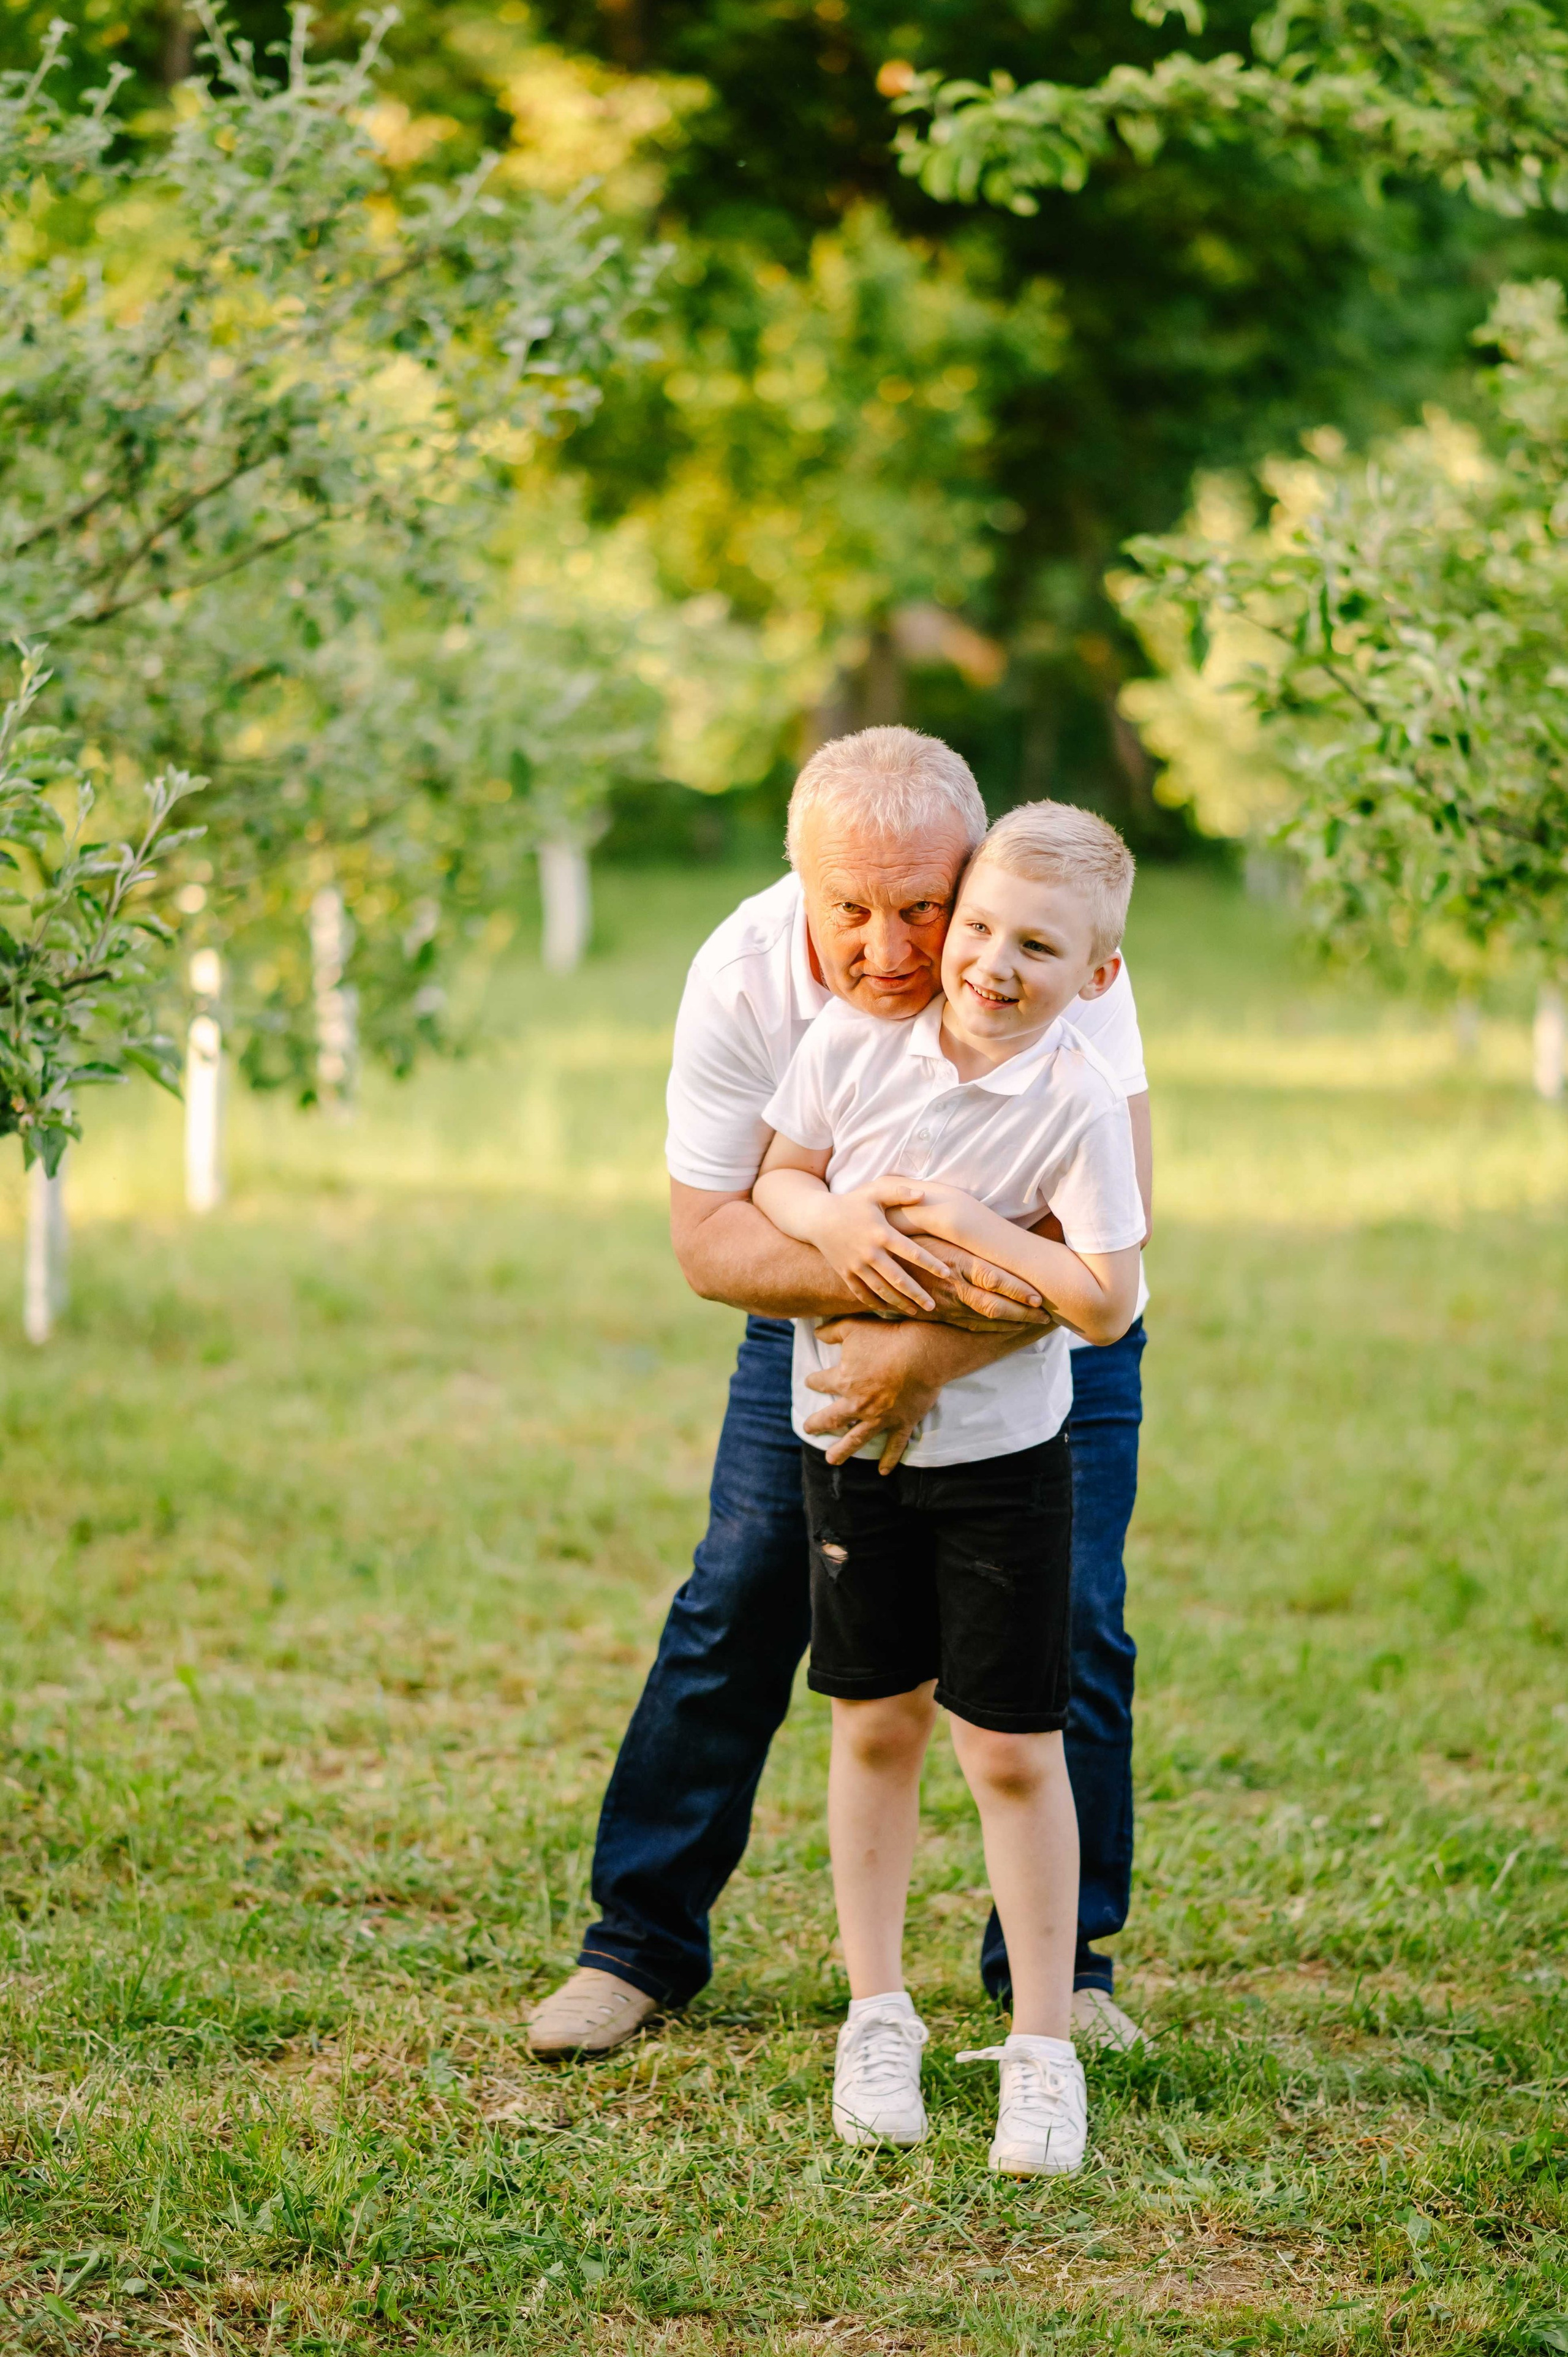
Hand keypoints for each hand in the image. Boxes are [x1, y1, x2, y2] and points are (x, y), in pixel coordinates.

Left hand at [802, 1316, 949, 1470]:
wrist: (922, 1354)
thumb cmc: (887, 1338)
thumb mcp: (853, 1327)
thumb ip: (832, 1331)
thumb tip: (816, 1333)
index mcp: (844, 1380)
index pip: (821, 1382)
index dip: (814, 1381)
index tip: (809, 1382)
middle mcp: (857, 1404)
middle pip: (832, 1418)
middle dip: (818, 1424)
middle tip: (808, 1429)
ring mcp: (879, 1417)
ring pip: (856, 1439)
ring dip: (842, 1451)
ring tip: (831, 1460)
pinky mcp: (901, 1423)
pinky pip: (894, 1445)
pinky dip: (889, 1459)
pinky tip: (883, 1471)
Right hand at [810, 1181, 951, 1316]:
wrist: (817, 1218)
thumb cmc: (850, 1203)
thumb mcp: (874, 1193)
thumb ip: (899, 1192)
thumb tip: (924, 1194)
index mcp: (882, 1234)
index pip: (912, 1253)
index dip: (931, 1264)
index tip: (946, 1274)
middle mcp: (870, 1253)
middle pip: (899, 1279)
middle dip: (917, 1294)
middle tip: (933, 1306)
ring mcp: (856, 1266)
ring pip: (882, 1290)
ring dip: (899, 1303)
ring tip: (915, 1311)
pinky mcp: (845, 1273)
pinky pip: (861, 1293)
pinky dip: (874, 1303)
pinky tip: (887, 1309)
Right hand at [905, 1235, 1052, 1331]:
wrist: (866, 1263)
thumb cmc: (905, 1235)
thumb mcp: (930, 1224)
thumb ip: (960, 1225)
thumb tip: (995, 1221)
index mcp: (954, 1263)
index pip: (993, 1279)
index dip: (1017, 1289)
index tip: (1039, 1297)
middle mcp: (951, 1287)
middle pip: (993, 1306)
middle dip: (1023, 1313)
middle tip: (1048, 1316)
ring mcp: (943, 1304)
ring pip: (983, 1320)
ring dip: (1011, 1323)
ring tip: (1036, 1323)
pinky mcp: (936, 1313)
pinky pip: (968, 1325)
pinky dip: (990, 1328)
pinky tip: (1007, 1328)